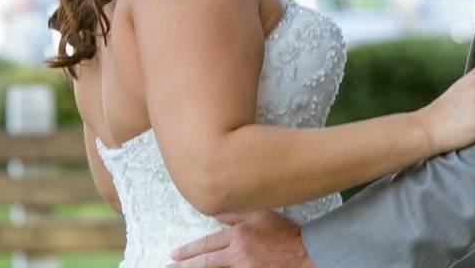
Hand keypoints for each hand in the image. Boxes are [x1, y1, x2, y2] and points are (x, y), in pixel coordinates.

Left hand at [167, 211, 311, 267]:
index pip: (207, 244)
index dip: (189, 251)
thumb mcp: (261, 215)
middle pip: (205, 263)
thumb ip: (237, 214)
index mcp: (238, 235)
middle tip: (169, 267)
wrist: (305, 253)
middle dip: (185, 266)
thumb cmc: (284, 232)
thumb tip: (217, 212)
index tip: (175, 255)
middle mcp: (238, 254)